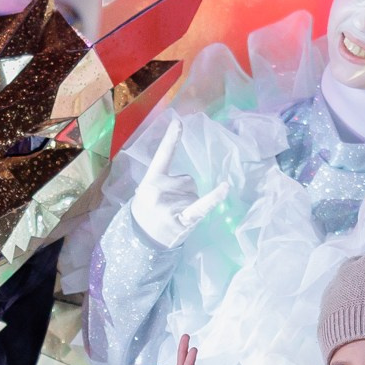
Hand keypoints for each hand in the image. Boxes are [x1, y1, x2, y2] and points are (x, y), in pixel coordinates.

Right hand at [128, 121, 232, 248]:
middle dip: (183, 192)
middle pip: (187, 180)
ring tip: (175, 217)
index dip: (171, 139)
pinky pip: (201, 206)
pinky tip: (224, 187)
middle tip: (170, 208)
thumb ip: (162, 182)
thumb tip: (185, 183)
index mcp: (151, 180)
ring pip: (194, 195)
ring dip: (189, 205)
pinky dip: (214, 197)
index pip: (163, 156)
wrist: (139, 241)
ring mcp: (171, 205)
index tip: (178, 122)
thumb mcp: (145, 192)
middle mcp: (160, 190)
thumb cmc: (147, 214)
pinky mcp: (182, 220)